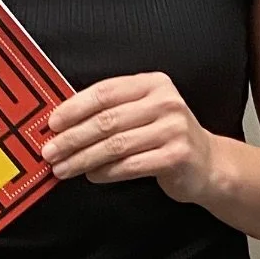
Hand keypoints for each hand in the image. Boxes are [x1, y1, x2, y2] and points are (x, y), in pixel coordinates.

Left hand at [42, 72, 217, 203]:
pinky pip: (130, 165)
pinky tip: (91, 175)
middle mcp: (165, 102)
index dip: (75, 107)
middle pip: (107, 120)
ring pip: (115, 144)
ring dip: (83, 158)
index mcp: (152, 83)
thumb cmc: (165, 135)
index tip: (52, 122)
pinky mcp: (177, 156)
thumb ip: (111, 110)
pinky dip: (106, 172)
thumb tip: (63, 121)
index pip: (105, 92)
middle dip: (73, 137)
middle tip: (51, 149)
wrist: (208, 163)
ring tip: (63, 168)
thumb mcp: (143, 111)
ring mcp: (173, 129)